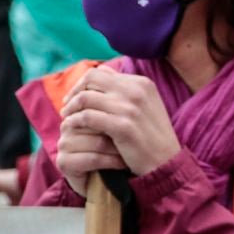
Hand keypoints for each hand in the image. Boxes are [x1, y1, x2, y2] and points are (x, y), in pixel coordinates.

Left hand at [58, 66, 179, 193]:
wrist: (166, 162)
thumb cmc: (151, 135)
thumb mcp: (144, 106)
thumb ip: (123, 89)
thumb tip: (100, 71)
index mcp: (142, 83)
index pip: (101, 73)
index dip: (83, 84)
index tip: (75, 98)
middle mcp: (137, 91)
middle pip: (91, 80)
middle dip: (74, 93)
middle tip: (67, 108)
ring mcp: (131, 108)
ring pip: (86, 98)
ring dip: (72, 109)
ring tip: (68, 119)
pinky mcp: (123, 127)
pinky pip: (87, 117)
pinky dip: (75, 121)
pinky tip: (72, 127)